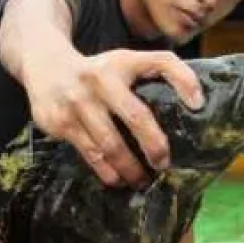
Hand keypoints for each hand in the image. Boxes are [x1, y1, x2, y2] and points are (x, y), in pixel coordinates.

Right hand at [23, 49, 203, 187]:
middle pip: (136, 116)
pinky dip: (106, 171)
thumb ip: (159, 71)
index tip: (198, 105)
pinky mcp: (61, 122)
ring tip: (141, 180)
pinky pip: (90, 154)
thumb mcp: (126, 61)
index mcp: (123, 62)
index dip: (184, 81)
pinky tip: (117, 179)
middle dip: (154, 145)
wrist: (45, 65)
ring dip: (130, 168)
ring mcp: (78, 102)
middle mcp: (100, 79)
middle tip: (163, 164)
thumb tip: (195, 102)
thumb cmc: (98, 70)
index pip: (162, 62)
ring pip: (111, 144)